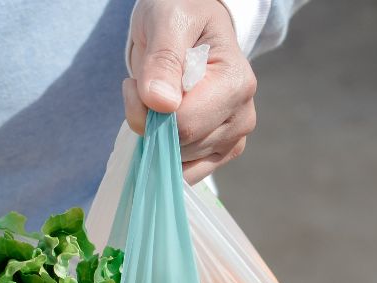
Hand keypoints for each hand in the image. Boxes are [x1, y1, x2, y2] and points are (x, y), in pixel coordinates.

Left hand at [124, 0, 257, 182]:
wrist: (190, 18)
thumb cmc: (180, 15)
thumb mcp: (166, 23)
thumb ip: (162, 60)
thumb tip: (161, 103)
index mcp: (235, 84)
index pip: (183, 124)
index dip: (146, 112)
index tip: (134, 85)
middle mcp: (242, 115)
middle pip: (180, 144)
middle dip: (149, 123)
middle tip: (145, 87)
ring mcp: (234, 137)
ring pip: (179, 161)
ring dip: (156, 135)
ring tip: (159, 97)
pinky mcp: (222, 151)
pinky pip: (186, 173)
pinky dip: (165, 156)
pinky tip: (164, 125)